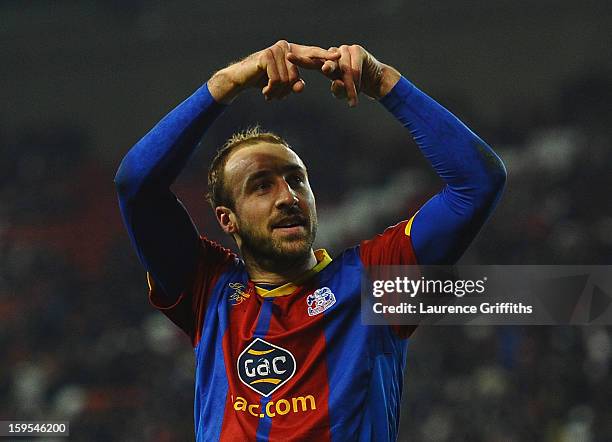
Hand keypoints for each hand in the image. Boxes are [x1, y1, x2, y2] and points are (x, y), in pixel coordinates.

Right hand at [208, 41, 339, 103]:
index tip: (338, 57)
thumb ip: (294, 84)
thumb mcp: (282, 85)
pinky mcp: (266, 56)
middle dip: (290, 88)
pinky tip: (264, 91)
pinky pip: (277, 80)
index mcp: (293, 52)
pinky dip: (271, 90)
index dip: (325, 56)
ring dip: (278, 92)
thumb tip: (301, 87)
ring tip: (269, 92)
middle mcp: (286, 47)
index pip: (312, 54)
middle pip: (298, 73)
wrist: (241, 79)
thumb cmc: (264, 81)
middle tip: (280, 94)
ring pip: (288, 80)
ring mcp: (276, 50)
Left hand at [292, 44, 400, 106]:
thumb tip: (336, 83)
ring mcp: (345, 51)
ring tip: (353, 99)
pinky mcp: (357, 50)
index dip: (300, 60)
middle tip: (326, 70)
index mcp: (325, 64)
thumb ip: (338, 90)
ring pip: (344, 70)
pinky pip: (355, 67)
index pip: (311, 62)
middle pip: (328, 64)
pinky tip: (360, 87)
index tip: (288, 57)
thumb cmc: (355, 87)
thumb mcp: (344, 92)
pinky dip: (357, 79)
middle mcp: (333, 56)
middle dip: (328, 67)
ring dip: (350, 86)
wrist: (375, 81)